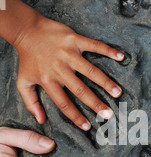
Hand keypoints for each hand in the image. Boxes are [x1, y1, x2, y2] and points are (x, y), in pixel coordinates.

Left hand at [15, 12, 123, 129]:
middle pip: (80, 90)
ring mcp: (68, 53)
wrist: (26, 30)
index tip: (88, 127)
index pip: (64, 103)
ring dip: (105, 82)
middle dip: (95, 103)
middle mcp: (59, 69)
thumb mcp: (23, 82)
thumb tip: (41, 120)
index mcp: (48, 81)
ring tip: (118, 92)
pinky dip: (108, 51)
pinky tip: (121, 57)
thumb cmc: (27, 58)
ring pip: (90, 70)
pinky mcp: (74, 39)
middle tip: (109, 114)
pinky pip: (94, 45)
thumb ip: (31, 102)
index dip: (76, 116)